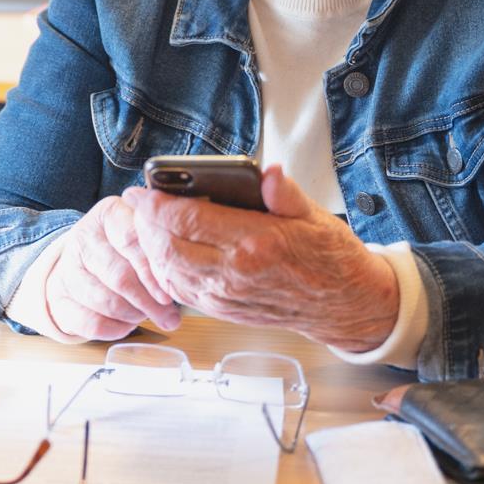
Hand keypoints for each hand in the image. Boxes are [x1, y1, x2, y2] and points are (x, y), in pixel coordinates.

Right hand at [41, 196, 181, 340]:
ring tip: (147, 315)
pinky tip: (127, 325)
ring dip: (133, 315)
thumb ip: (161, 251)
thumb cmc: (125, 249)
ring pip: (105, 301)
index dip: (152, 270)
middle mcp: (83, 236)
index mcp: (108, 214)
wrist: (83, 263)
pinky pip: (89, 322)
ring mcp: (66, 267)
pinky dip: (114, 329)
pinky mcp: (58, 297)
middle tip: (168, 315)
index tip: (169, 293)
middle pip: (119, 276)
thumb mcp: (143, 236)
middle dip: (147, 301)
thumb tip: (183, 284)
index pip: (130, 240)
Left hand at [124, 166, 398, 351]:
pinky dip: (165, 270)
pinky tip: (165, 252)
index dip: (156, 204)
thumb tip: (268, 173)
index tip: (140, 190)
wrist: (344, 304)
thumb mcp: (314, 214)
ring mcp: (227, 296)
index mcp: (257, 242)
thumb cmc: (329, 256)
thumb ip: (284, 193)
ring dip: (150, 248)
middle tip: (139, 205)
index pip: (188, 220)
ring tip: (148, 225)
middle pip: (168, 247)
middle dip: (145, 224)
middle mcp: (236, 273)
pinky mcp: (225, 310)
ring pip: (169, 271)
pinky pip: (181, 291)